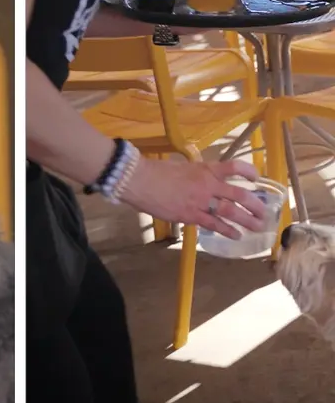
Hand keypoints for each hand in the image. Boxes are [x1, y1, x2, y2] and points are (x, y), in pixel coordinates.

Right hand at [121, 157, 268, 238]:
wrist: (139, 180)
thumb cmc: (156, 172)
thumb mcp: (181, 167)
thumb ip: (195, 175)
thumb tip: (203, 182)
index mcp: (205, 169)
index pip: (234, 167)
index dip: (249, 172)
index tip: (256, 178)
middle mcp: (208, 184)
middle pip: (240, 195)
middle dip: (255, 205)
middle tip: (264, 212)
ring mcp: (201, 201)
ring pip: (231, 212)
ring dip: (247, 220)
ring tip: (257, 227)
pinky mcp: (191, 215)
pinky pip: (215, 224)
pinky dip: (227, 230)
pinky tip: (235, 235)